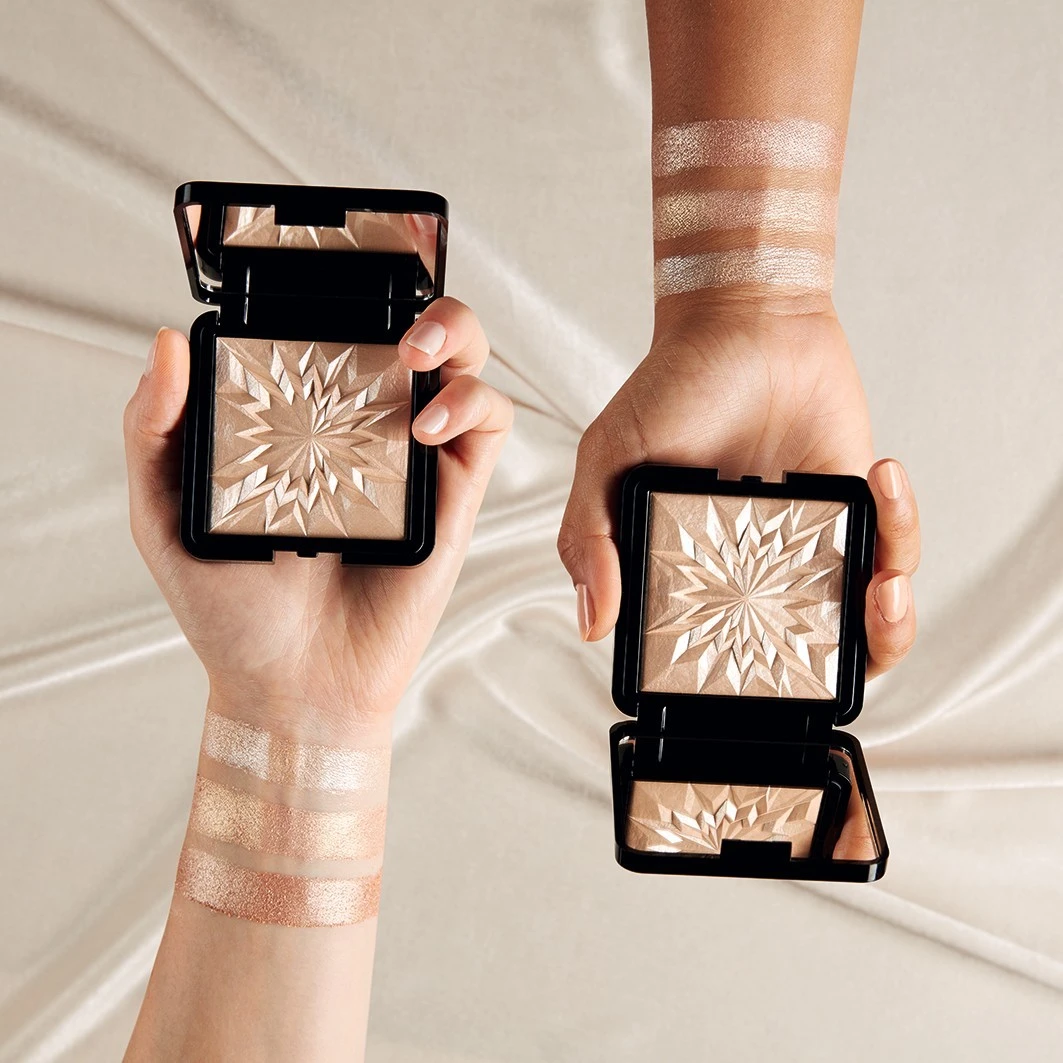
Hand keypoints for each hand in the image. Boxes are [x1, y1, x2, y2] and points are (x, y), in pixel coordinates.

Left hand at [124, 298, 511, 738]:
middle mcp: (366, 434)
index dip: (346, 300)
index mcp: (305, 427)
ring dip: (458, 341)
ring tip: (418, 356)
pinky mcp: (452, 498)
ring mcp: (414, 463)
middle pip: (420, 342)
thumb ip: (154, 428)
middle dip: (427, 310)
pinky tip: (425, 428)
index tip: (324, 290)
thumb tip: (165, 345)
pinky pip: (487, 430)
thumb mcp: (165, 512)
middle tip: (398, 323)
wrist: (288, 685)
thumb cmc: (231, 612)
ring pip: (467, 371)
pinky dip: (472, 408)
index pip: (338, 339)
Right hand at [557, 307, 918, 678]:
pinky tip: (885, 479)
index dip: (741, 682)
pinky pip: (894, 544)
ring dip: (890, 622)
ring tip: (881, 586)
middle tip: (833, 646)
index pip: (719, 650)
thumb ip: (588, 536)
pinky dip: (903, 527)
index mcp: (692, 569)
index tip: (755, 675)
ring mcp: (810, 540)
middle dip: (833, 670)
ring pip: (863, 618)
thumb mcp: (607, 460)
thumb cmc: (673, 386)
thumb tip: (594, 621)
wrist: (745, 320)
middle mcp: (754, 566)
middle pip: (803, 653)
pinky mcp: (858, 506)